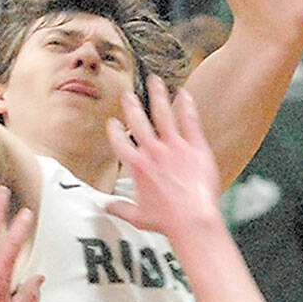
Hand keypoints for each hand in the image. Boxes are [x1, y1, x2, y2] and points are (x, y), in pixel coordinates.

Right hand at [104, 77, 220, 238]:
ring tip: (155, 81)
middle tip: (128, 94)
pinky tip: (184, 94)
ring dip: (157, 95)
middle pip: (137, 120)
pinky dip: (186, 106)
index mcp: (136, 166)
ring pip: (163, 114)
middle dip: (131, 105)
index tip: (112, 123)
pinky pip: (190, 121)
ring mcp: (175, 147)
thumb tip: (107, 207)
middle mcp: (153, 151)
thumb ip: (120, 208)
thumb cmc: (166, 220)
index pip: (119, 141)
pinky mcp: (195, 148)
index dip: (113, 130)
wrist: (192, 219)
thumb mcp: (137, 216)